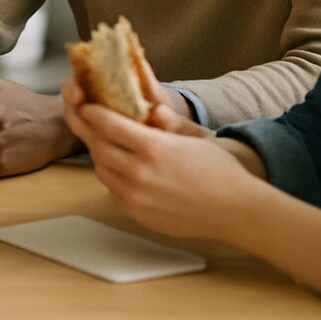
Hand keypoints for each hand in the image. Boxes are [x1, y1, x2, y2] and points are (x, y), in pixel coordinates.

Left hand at [62, 85, 251, 241]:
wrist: (237, 211)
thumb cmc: (220, 170)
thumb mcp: (191, 138)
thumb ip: (164, 123)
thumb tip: (150, 109)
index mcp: (153, 147)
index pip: (107, 124)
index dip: (92, 112)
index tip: (86, 105)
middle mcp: (140, 172)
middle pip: (98, 146)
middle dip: (88, 130)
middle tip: (83, 120)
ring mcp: (136, 196)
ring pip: (101, 169)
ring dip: (99, 154)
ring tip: (101, 141)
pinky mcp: (138, 214)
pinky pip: (113, 190)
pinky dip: (111, 176)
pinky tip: (118, 167)